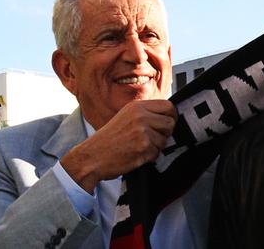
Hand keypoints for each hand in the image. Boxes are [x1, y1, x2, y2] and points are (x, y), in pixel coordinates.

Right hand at [60, 99, 176, 192]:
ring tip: (138, 147)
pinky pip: (157, 153)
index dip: (171, 116)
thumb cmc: (109, 139)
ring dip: (156, 147)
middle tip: (152, 139)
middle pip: (170, 123)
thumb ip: (145, 114)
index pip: (168, 106)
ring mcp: (142, 132)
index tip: (167, 123)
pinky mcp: (143, 148)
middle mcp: (141, 117)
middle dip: (165, 133)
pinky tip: (135, 155)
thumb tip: (170, 116)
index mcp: (137, 107)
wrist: (91, 157)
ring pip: (165, 140)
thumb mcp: (125, 117)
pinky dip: (149, 157)